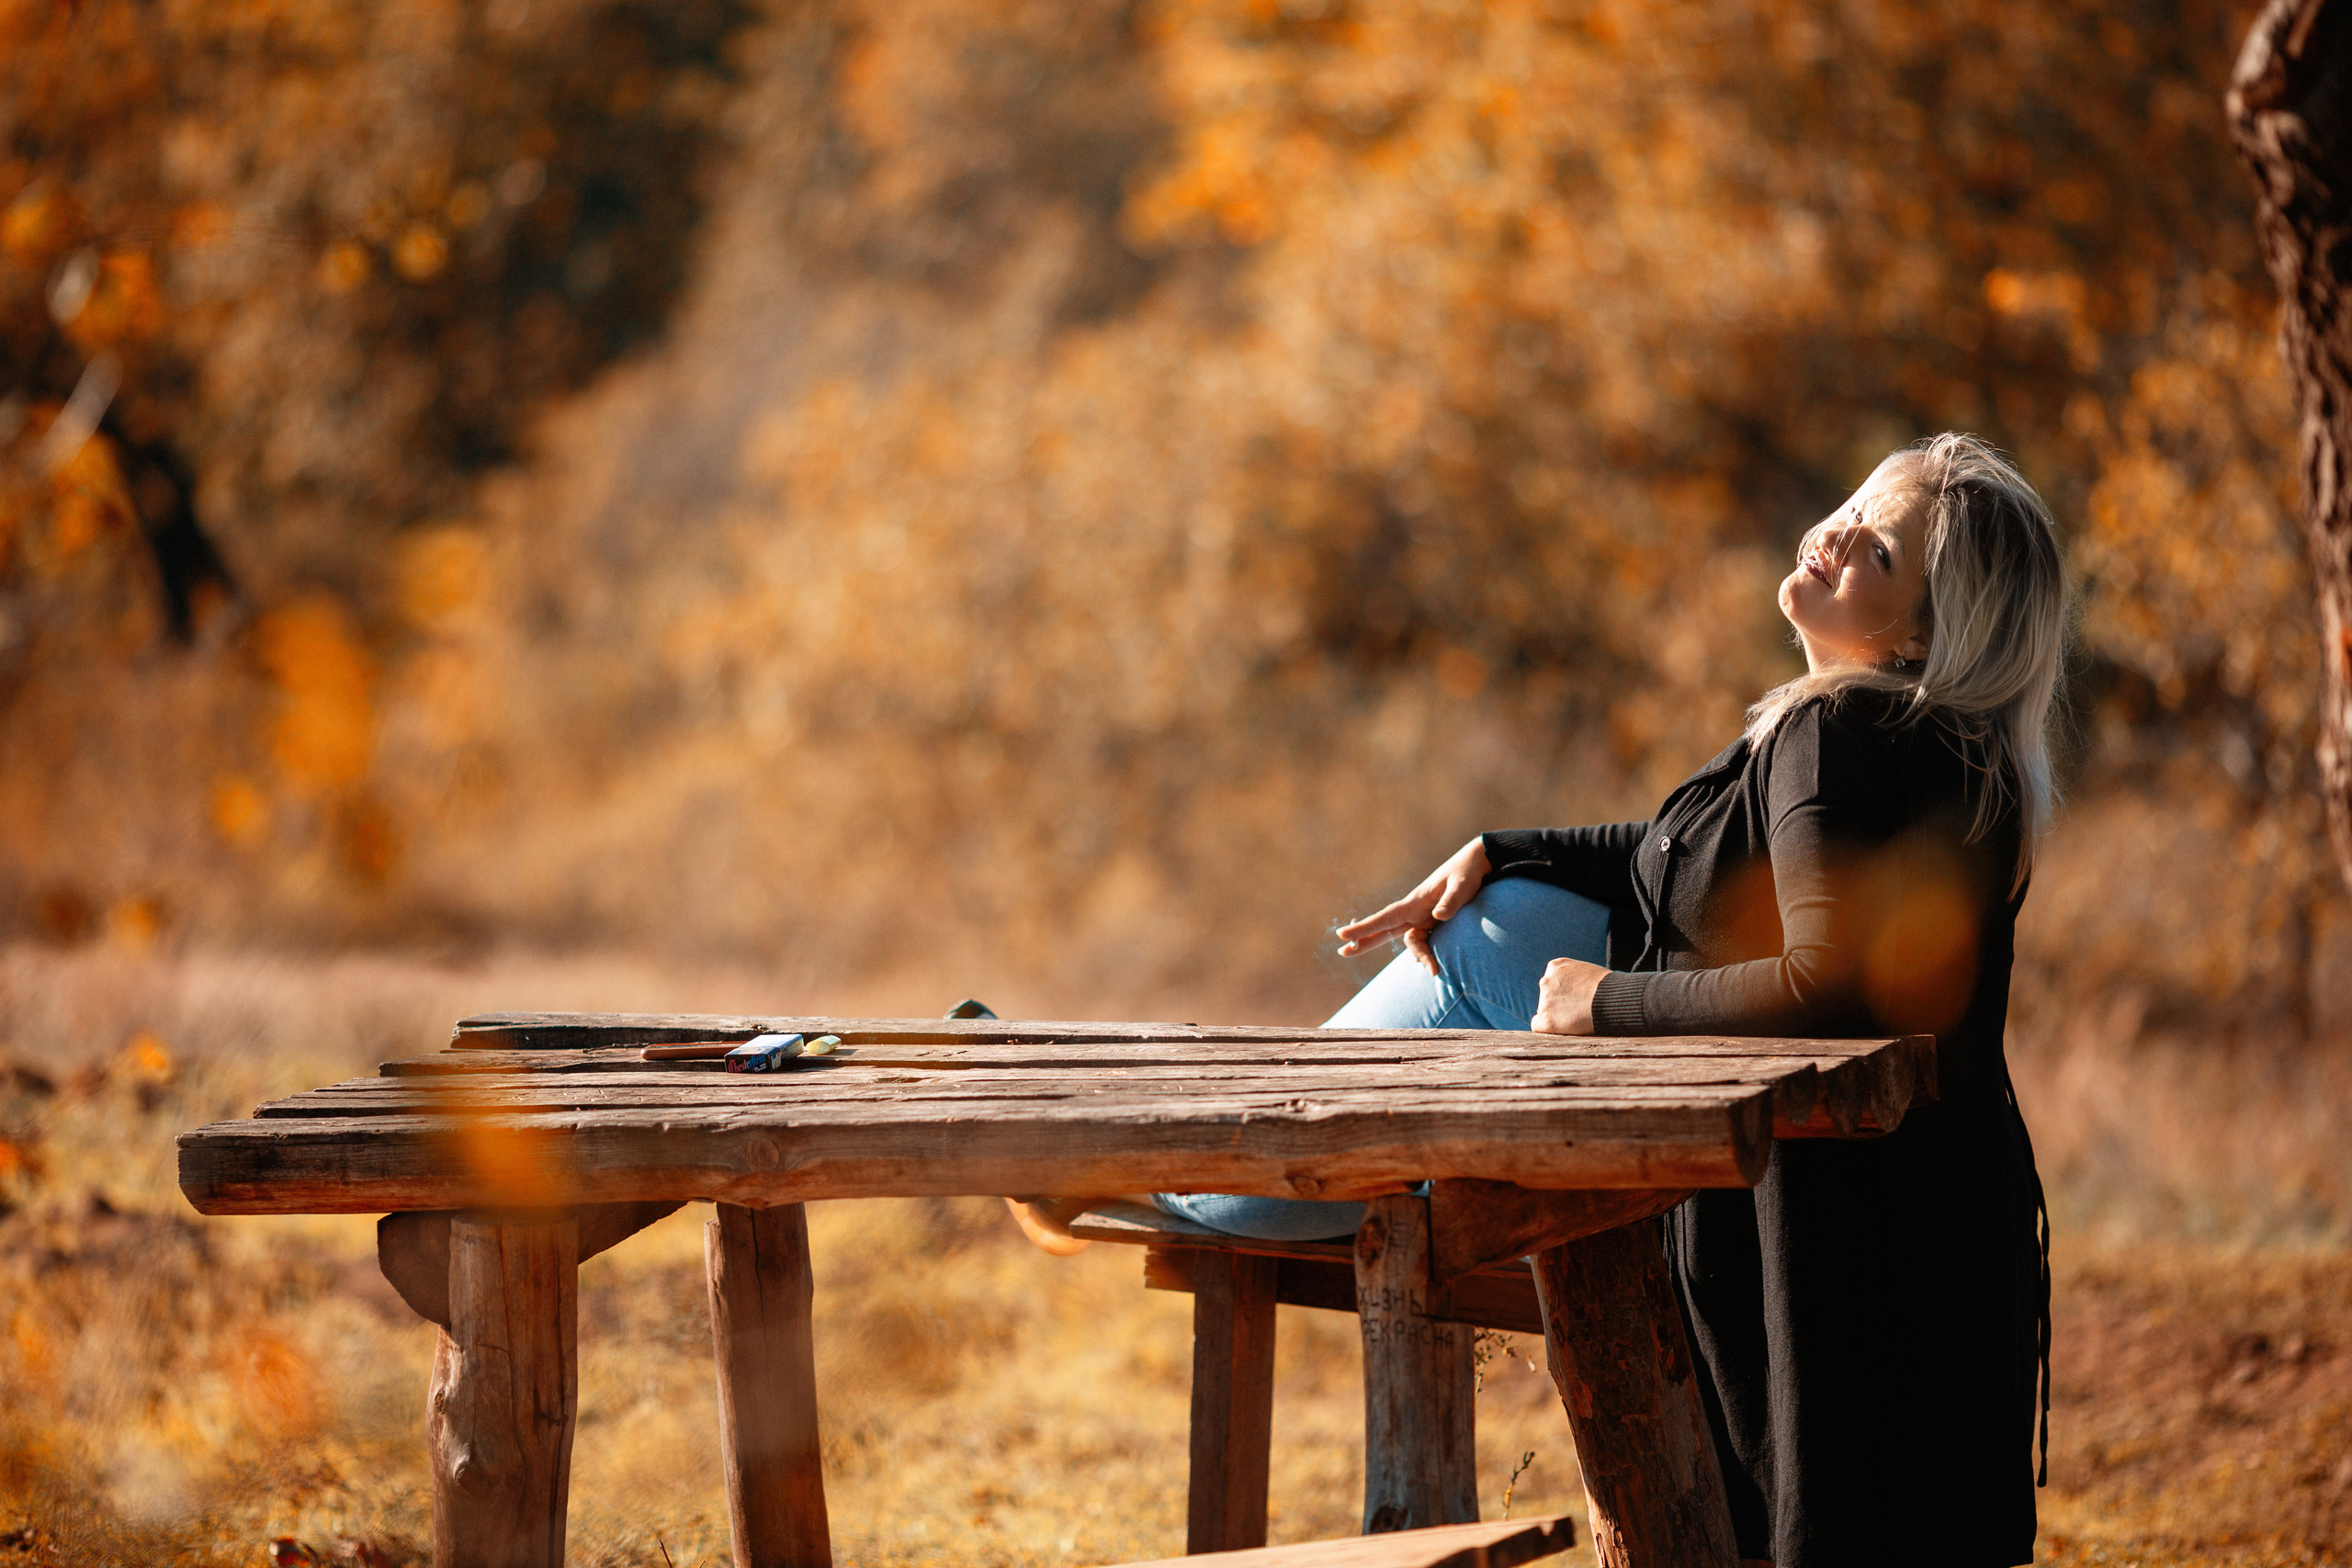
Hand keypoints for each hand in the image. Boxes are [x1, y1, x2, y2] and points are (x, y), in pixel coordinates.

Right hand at [1335, 837, 1489, 976]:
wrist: (1477, 864)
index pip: (1385, 917)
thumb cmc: (1467, 872)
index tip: (1342, 934)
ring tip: (1435, 971)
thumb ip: (1451, 901)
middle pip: (1384, 929)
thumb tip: (1438, 915)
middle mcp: (1415, 911)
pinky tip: (1432, 963)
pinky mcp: (1433, 922)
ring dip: (1418, 956)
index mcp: (1416, 901)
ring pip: (1408, 940)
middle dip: (1364, 941)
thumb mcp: (1463, 886)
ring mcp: (1423, 917)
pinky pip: (1423, 941)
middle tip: (1343, 952)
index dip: (1364, 927)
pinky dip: (1425, 953)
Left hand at [1531, 957, 1606, 1033]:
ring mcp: (1544, 1000)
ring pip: (1545, 1012)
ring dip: (1557, 1016)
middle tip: (1578, 1010)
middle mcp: (1545, 981)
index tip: (1575, 1000)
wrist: (1613, 1000)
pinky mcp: (1547, 1020)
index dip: (1563, 994)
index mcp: (1555, 966)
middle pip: (1546, 997)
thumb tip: (1570, 992)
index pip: (1550, 983)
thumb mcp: (1587, 972)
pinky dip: (1547, 1029)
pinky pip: (1538, 1026)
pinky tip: (1560, 1029)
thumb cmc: (1608, 988)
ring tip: (1579, 1017)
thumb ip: (1572, 979)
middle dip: (1559, 1004)